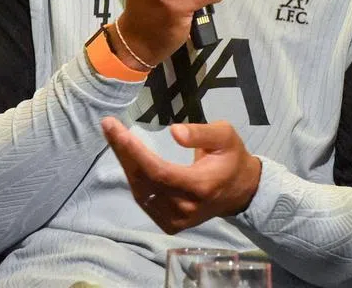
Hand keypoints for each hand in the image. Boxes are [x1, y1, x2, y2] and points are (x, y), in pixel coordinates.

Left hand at [101, 116, 260, 233]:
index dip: (135, 152)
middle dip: (123, 152)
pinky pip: (145, 201)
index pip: (159, 172)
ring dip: (126, 164)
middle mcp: (186, 208)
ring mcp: (176, 220)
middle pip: (145, 181)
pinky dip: (134, 179)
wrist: (242, 192)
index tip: (117, 130)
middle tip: (109, 127)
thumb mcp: (225, 136)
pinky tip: (128, 159)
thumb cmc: (232, 158)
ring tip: (116, 138)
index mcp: (200, 186)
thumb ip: (200, 133)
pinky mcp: (170, 224)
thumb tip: (173, 131)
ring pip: (141, 192)